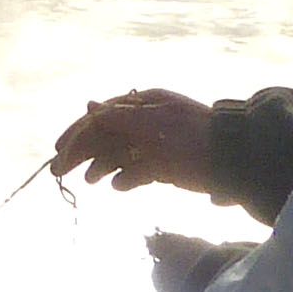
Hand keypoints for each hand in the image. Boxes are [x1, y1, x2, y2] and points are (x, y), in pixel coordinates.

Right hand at [49, 89, 213, 194]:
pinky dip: (126, 178)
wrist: (234, 161)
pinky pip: (138, 170)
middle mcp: (145, 122)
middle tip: (59, 172)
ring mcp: (155, 144)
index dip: (77, 134)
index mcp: (142, 105)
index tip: (58, 153)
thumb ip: (119, 117)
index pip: (100, 117)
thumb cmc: (192, 140)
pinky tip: (118, 186)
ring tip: (89, 182)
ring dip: (101, 166)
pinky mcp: (165, 166)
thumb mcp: (153, 125)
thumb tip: (88, 105)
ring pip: (119, 154)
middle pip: (106, 136)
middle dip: (82, 152)